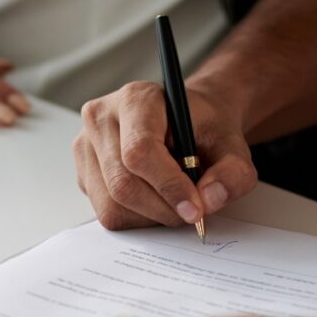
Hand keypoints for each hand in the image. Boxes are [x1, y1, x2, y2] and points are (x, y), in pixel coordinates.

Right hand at [73, 82, 256, 230]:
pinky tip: (156, 199)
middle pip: (122, 183)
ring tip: (175, 202)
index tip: (196, 209)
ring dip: (151, 216)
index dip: (168, 186)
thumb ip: (232, 172)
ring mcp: (85, 147)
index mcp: (135, 98)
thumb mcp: (232, 145)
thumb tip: (209, 200)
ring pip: (112, 204)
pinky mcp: (84, 173)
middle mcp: (100, 118)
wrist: (187, 123)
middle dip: (163, 208)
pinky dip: (137, 218)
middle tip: (192, 214)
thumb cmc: (204, 129)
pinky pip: (107, 211)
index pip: (139, 150)